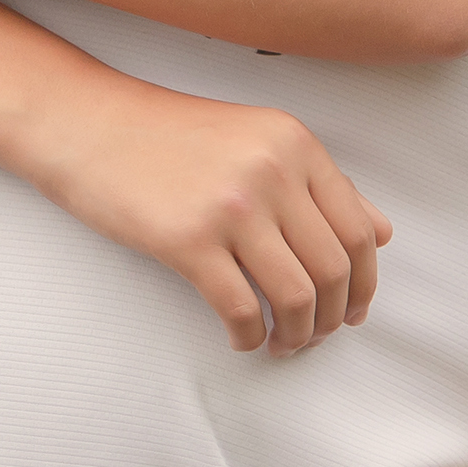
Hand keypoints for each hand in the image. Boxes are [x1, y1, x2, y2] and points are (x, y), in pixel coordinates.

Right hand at [23, 83, 392, 354]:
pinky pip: (241, 308)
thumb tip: (381, 232)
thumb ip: (318, 182)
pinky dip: (250, 337)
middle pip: (332, 269)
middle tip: (317, 334)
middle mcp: (271, 170)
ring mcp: (231, 205)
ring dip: (297, 334)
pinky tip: (242, 338)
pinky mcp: (188, 239)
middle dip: (331, 316)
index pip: (357, 229)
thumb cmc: (164, 135)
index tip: (352, 308)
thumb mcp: (253, 139)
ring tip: (282, 343)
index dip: (364, 282)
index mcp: (293, 143)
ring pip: (295, 296)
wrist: (86, 124)